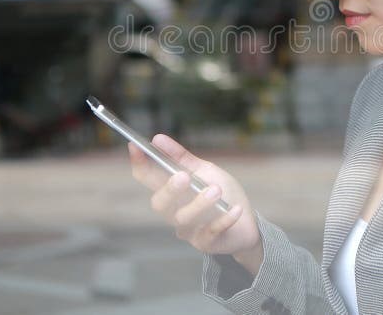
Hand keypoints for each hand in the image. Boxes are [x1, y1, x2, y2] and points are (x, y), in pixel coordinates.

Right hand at [128, 134, 261, 260]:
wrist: (246, 223)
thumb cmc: (222, 194)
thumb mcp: (205, 171)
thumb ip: (182, 158)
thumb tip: (157, 138)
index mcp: (172, 190)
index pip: (147, 178)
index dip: (139, 163)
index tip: (136, 146)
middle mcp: (174, 211)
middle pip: (160, 203)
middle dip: (169, 189)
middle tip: (183, 176)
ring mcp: (189, 229)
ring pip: (184, 219)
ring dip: (200, 203)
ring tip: (216, 191)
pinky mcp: (206, 242)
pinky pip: (211, 232)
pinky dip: (223, 220)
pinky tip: (235, 209)